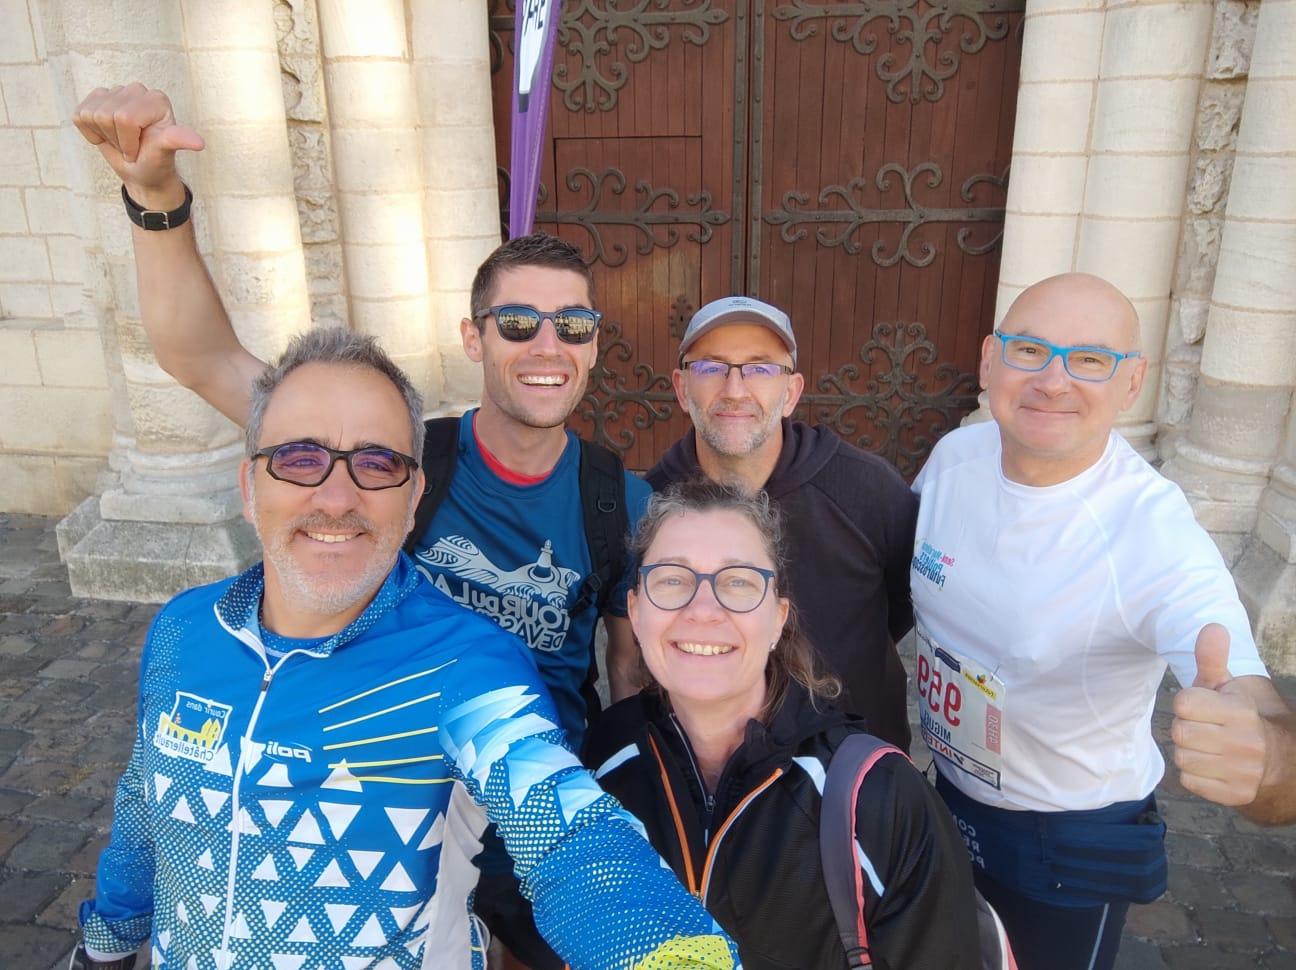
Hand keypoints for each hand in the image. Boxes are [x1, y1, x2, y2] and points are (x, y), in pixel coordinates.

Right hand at [72, 82, 202, 208]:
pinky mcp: (96, 99)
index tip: (141, 150)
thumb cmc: (155, 162)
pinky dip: (90, 132)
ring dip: (104, 136)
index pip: (125, 118)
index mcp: (157, 99)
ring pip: (91, 114)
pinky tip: (108, 135)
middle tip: (131, 148)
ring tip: (122, 142)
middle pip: (107, 115)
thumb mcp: (165, 153)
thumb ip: (177, 141)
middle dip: (117, 140)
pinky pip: (80, 115)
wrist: (141, 171)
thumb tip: (198, 143)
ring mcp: (116, 92)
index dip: (129, 142)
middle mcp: (137, 90)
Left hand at [1171, 623, 1266, 806]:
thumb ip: (1212, 659)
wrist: (1273, 759)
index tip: (1202, 707)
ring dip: (1189, 752)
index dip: (1187, 704)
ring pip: (1182, 758)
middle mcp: (1246, 742)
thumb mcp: (1225, 686)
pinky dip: (1194, 775)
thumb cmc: (1236, 716)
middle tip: (1204, 729)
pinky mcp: (1235, 794)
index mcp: (1242, 711)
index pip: (1183, 703)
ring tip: (1208, 747)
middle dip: (1186, 729)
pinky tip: (1211, 766)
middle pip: (1179, 733)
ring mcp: (1242, 771)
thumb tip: (1212, 627)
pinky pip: (1189, 781)